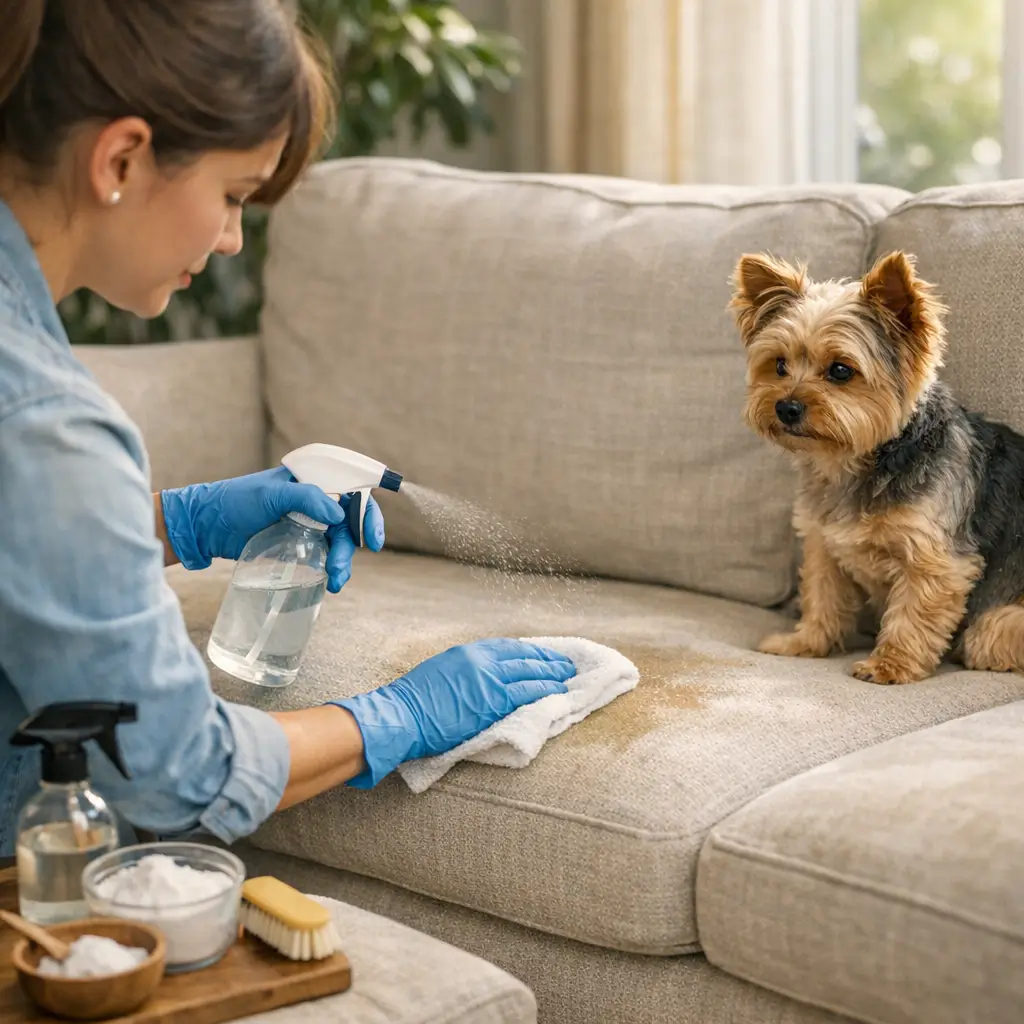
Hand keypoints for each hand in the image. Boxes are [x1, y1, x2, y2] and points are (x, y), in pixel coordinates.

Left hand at [160, 467, 385, 591]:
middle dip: (351, 546)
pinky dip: (330, 567)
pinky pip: (324, 554)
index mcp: (313, 479)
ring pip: (339, 541)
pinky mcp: (299, 543)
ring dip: (342, 561)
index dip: (368, 515)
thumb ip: (307, 498)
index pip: (352, 492)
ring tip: (334, 582)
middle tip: (340, 569)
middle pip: (350, 522)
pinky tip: (328, 582)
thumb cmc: (234, 501)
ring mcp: (308, 522)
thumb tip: (340, 516)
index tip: (373, 540)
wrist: (205, 526)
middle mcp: (316, 499)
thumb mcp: (271, 495)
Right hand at [332, 639, 576, 786]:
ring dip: (552, 675)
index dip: (530, 652)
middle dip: (547, 660)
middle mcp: (480, 659)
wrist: (401, 715)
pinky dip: (544, 691)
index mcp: (467, 652)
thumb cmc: (413, 703)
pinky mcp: (492, 700)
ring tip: (568, 678)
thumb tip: (480, 680)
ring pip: (530, 672)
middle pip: (524, 656)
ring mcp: (487, 678)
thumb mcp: (440, 674)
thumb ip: (463, 672)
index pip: (508, 647)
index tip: (543, 656)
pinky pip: (526, 692)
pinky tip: (557, 693)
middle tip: (565, 664)